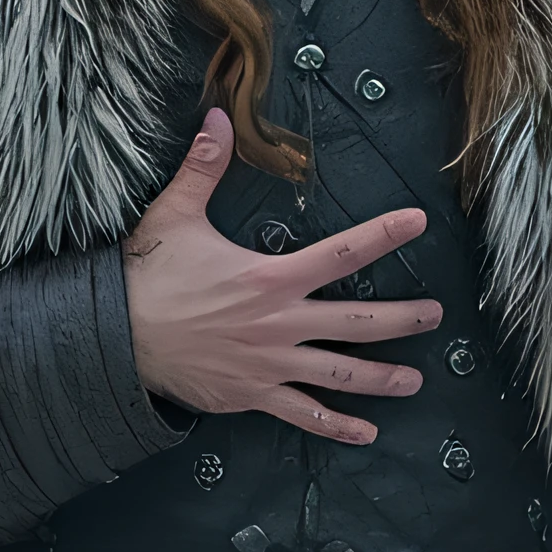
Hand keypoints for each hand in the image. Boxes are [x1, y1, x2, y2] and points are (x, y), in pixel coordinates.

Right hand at [121, 108, 441, 444]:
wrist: (115, 337)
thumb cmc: (147, 275)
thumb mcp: (175, 214)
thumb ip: (203, 167)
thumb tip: (215, 117)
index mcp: (271, 278)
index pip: (343, 254)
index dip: (383, 236)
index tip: (418, 222)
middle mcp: (280, 324)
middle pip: (357, 324)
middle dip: (402, 320)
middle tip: (436, 315)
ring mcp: (270, 364)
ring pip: (340, 375)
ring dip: (382, 379)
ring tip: (416, 380)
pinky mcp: (253, 394)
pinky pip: (302, 415)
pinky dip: (335, 427)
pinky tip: (366, 434)